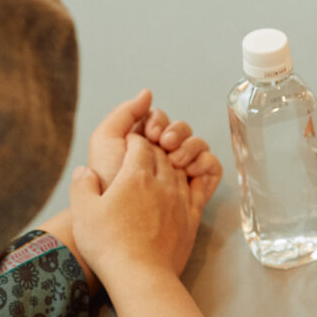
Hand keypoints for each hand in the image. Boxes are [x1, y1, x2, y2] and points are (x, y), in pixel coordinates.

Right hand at [69, 134, 219, 286]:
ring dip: (170, 164)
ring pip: (179, 171)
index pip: (140, 145)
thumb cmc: (108, 245)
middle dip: (152, 149)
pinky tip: (184, 184)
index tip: (127, 142)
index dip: (133, 140)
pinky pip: (197, 190)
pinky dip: (191, 180)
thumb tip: (84, 170)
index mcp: (135, 177)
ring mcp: (180, 201)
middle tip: (143, 153)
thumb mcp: (83, 212)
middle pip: (162, 155)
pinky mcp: (191, 218)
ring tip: (159, 169)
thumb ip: (82, 186)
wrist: (142, 275)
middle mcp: (163, 184)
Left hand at [89, 90, 222, 185]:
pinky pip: (212, 167)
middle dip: (176, 132)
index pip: (159, 119)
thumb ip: (123, 114)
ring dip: (190, 147)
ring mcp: (181, 173)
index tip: (150, 134)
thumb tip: (147, 93)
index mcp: (140, 145)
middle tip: (165, 145)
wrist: (121, 223)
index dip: (157, 121)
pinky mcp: (197, 189)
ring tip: (177, 162)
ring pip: (198, 145)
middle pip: (181, 129)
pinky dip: (206, 163)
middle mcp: (161, 157)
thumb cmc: (108, 185)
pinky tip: (191, 171)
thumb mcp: (104, 142)